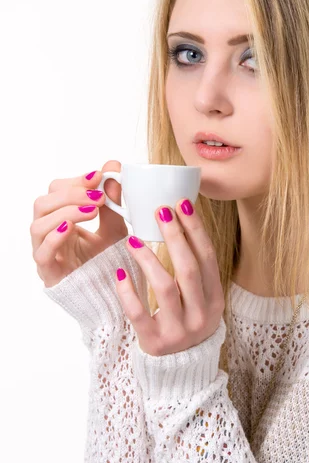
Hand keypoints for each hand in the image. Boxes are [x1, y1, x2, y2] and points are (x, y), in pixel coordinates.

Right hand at [32, 160, 127, 287]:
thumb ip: (114, 200)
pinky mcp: (49, 272)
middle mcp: (48, 233)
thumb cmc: (108, 259)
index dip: (75, 181)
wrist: (113, 295)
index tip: (99, 176)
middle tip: (98, 196)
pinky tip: (72, 228)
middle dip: (71, 194)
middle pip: (42, 204)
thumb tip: (113, 166)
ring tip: (92, 211)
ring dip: (66, 212)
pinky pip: (42, 252)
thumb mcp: (115, 225)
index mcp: (61, 218)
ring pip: (38, 224)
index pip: (56, 191)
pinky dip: (55, 237)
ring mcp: (46, 253)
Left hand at [115, 198, 224, 356]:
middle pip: (188, 268)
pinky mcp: (155, 342)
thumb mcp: (200, 297)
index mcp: (215, 298)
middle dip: (174, 236)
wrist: (181, 367)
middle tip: (160, 212)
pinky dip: (128, 292)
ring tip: (132, 239)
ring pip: (164, 287)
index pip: (207, 257)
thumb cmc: (187, 319)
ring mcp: (179, 331)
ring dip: (148, 259)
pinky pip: (139, 313)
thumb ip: (192, 268)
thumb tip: (178, 221)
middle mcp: (201, 314)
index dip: (195, 229)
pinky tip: (119, 273)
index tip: (182, 204)